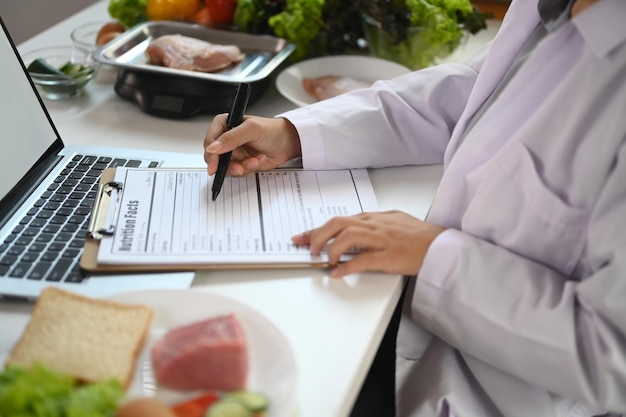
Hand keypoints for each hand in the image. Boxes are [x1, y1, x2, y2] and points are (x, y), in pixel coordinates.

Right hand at [204, 115, 301, 175]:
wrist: (288, 143)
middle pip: (215, 157)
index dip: (211, 154)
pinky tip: (258, 161)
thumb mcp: (251, 130)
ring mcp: (234, 152)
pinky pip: (238, 171)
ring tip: (253, 162)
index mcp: (224, 124)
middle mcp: (226, 139)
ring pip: (226, 167)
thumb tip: (213, 147)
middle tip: (238, 168)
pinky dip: (248, 168)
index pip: (210, 141)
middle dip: (227, 165)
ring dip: (240, 167)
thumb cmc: (272, 130)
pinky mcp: (241, 163)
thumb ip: (232, 138)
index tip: (214, 165)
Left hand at [292, 210, 445, 277]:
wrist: (442, 246)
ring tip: (323, 259)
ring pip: (347, 237)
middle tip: (307, 248)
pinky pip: (363, 260)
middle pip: (338, 224)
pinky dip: (347, 266)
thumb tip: (356, 228)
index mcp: (375, 218)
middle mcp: (375, 225)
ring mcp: (382, 240)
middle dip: (317, 235)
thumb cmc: (420, 236)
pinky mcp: (390, 256)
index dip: (316, 229)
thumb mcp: (395, 222)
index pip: (339, 220)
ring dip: (330, 248)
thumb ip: (375, 223)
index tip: (301, 236)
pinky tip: (338, 272)